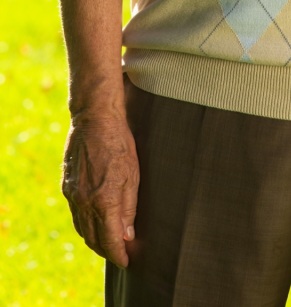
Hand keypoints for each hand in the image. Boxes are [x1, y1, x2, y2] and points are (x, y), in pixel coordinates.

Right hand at [62, 114, 139, 267]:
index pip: (109, 240)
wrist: (95, 119)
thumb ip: (129, 208)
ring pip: (82, 229)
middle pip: (93, 239)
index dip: (118, 254)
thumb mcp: (133, 175)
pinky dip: (84, 224)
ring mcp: (72, 194)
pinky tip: (94, 221)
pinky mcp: (67, 186)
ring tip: (107, 241)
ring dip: (94, 239)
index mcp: (103, 201)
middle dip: (106, 250)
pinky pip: (75, 214)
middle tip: (119, 253)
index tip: (126, 261)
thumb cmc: (119, 143)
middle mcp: (84, 202)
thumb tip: (127, 235)